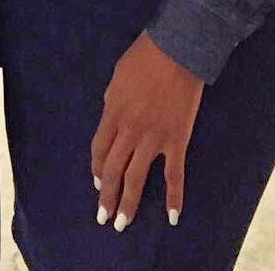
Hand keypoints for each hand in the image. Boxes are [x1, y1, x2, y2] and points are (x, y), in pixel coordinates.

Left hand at [91, 31, 203, 232]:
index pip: (99, 149)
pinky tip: (173, 217)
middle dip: (107, 196)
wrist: (177, 49)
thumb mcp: (118, 75)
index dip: (97, 169)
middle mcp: (129, 130)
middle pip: (113, 170)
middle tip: (104, 217)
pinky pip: (174, 175)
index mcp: (113, 112)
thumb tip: (112, 113)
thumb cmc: (146, 56)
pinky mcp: (176, 140)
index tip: (98, 183)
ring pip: (136, 178)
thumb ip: (113, 99)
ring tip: (123, 224)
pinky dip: (174, 197)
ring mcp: (153, 138)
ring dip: (128, 203)